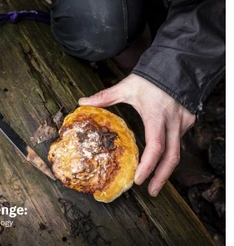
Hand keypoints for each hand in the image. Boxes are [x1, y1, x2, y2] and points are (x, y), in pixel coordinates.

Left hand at [79, 74, 194, 196]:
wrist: (175, 67)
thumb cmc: (149, 78)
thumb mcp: (126, 87)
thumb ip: (104, 96)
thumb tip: (82, 102)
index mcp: (156, 115)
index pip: (155, 146)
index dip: (149, 165)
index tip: (139, 180)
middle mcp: (173, 122)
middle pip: (172, 156)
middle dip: (162, 177)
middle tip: (151, 191)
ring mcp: (184, 123)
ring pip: (177, 151)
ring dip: (166, 169)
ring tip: (155, 183)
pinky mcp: (189, 122)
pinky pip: (179, 141)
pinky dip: (170, 153)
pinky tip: (161, 162)